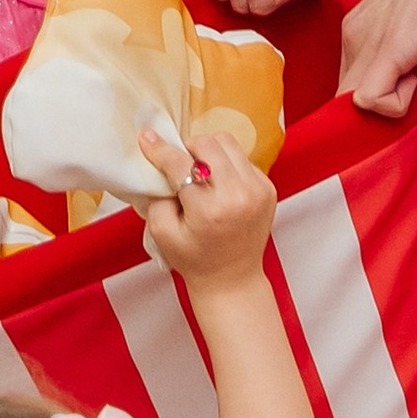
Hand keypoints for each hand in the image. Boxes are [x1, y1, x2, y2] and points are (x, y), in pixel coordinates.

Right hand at [136, 122, 275, 295]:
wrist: (232, 279)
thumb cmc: (194, 259)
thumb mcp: (161, 233)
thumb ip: (157, 195)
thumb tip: (160, 162)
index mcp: (209, 210)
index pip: (180, 164)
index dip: (160, 148)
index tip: (147, 138)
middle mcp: (238, 196)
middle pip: (207, 144)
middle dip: (188, 148)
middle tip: (179, 164)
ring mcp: (258, 191)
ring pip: (228, 143)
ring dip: (209, 151)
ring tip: (200, 171)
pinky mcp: (268, 188)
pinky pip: (243, 158)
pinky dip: (227, 164)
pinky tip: (219, 184)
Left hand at [338, 0, 416, 119]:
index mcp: (359, 32)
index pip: (352, 86)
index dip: (381, 99)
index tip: (413, 90)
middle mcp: (354, 38)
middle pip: (350, 99)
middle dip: (386, 108)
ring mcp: (366, 44)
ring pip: (358, 105)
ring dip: (399, 104)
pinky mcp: (385, 51)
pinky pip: (372, 101)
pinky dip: (401, 104)